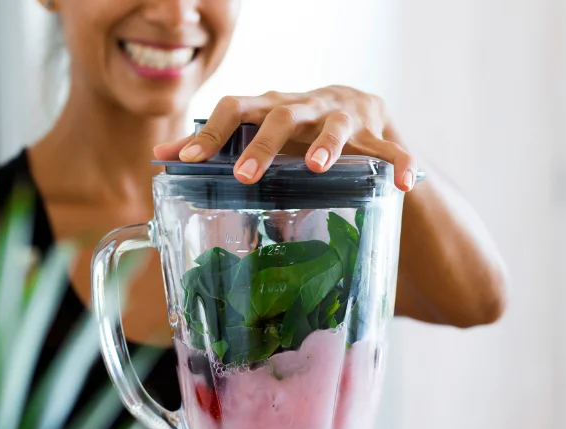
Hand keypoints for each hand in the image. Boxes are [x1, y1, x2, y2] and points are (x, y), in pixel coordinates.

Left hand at [153, 86, 416, 191]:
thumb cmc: (292, 127)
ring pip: (335, 125)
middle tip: (246, 176)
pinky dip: (400, 163)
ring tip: (318, 167)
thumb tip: (159, 158)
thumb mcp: (255, 130)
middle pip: (280, 116)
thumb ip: (213, 145)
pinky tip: (406, 184)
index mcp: (268, 106)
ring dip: (327, 144)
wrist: (354, 107)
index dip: (210, 133)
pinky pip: (391, 149)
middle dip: (262, 145)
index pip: (233, 109)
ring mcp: (341, 117)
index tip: (188, 161)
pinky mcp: (376, 132)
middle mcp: (302, 106)